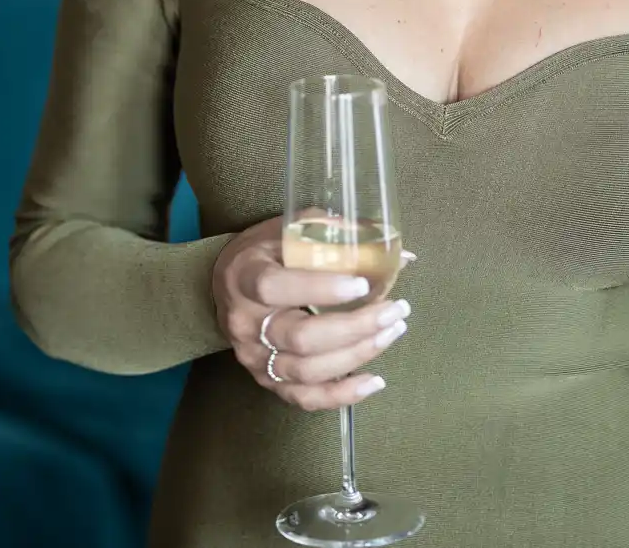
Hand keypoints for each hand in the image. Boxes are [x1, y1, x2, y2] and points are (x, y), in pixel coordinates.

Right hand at [212, 213, 412, 411]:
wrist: (227, 284)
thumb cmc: (264, 252)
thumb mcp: (290, 230)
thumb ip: (338, 235)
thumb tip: (402, 255)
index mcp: (245, 277)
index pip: (276, 287)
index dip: (320, 288)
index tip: (362, 285)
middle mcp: (246, 323)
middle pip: (301, 337)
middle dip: (356, 327)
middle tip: (395, 310)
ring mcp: (254, 357)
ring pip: (308, 371)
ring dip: (357, 355)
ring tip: (392, 332)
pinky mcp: (266, 380)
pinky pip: (305, 398)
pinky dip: (342, 395)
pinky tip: (373, 381)